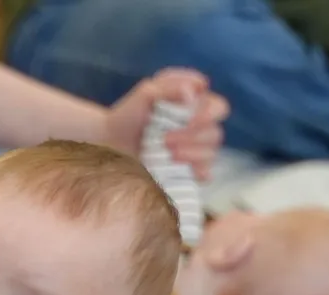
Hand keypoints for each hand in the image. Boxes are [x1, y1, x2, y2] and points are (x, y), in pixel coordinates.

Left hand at [103, 69, 228, 180]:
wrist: (109, 142)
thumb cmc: (128, 114)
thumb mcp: (145, 93)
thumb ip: (169, 85)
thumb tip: (192, 93)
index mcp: (196, 105)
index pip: (219, 108)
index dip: (209, 114)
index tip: (190, 120)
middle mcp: (200, 128)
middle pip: (215, 134)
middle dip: (192, 137)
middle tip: (166, 140)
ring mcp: (195, 151)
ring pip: (210, 154)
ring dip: (191, 154)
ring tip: (166, 152)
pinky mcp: (187, 171)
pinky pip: (204, 174)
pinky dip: (195, 172)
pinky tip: (177, 167)